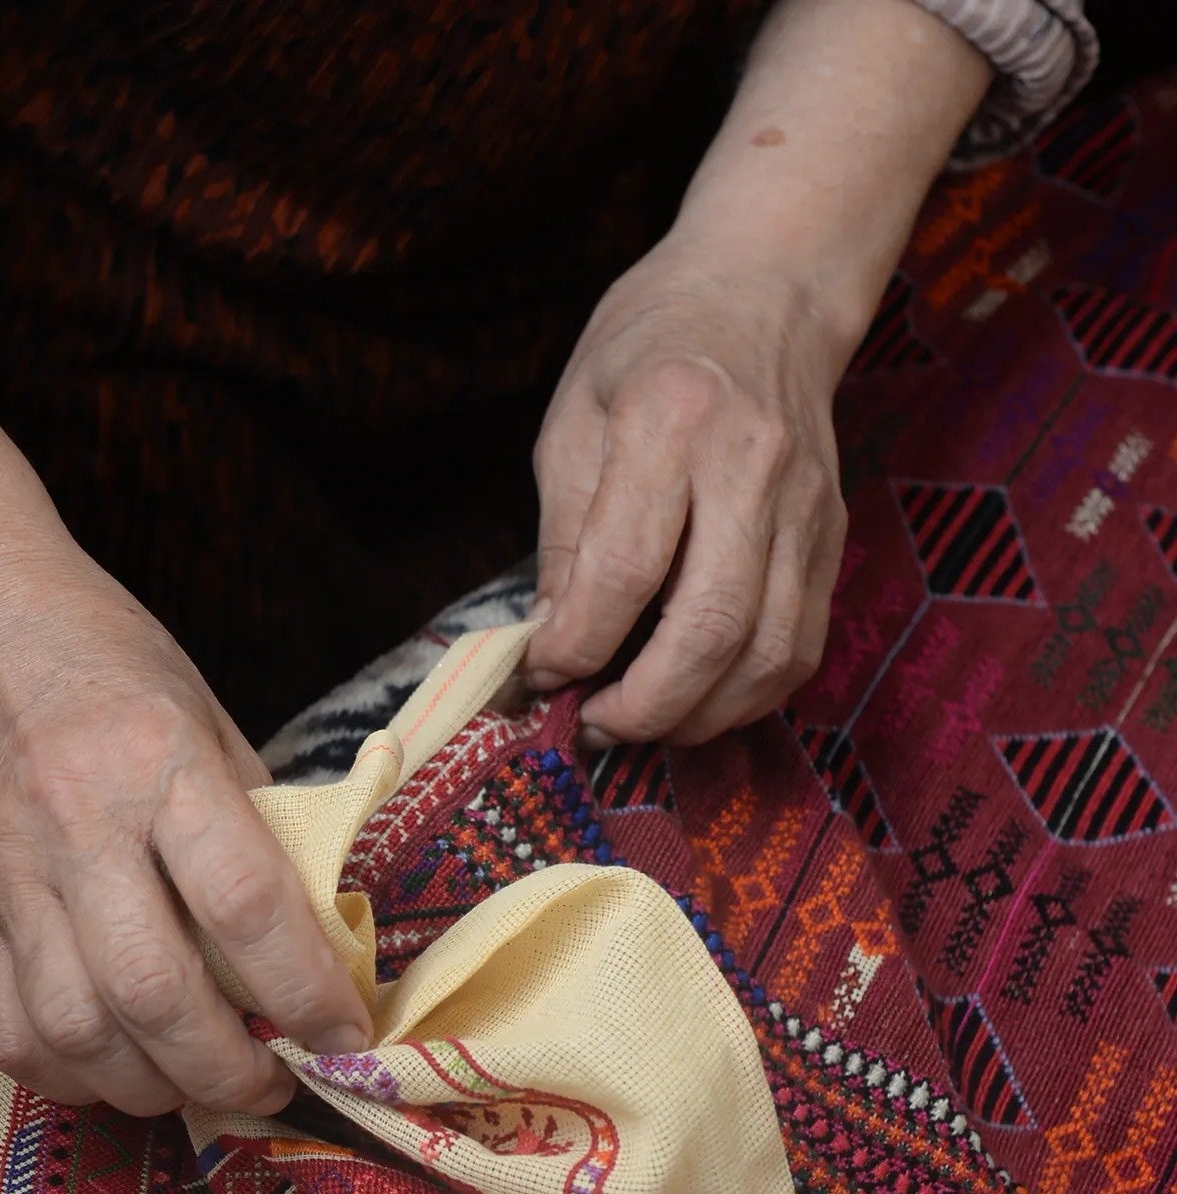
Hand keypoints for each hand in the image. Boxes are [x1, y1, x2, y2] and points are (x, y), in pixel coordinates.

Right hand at [0, 303, 369, 1117]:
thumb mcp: (208, 718)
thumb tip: (311, 945)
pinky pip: (4, 1031)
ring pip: (75, 1031)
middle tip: (271, 1085)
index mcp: (158, 762)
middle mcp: (75, 824)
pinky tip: (111, 1069)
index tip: (347, 1040)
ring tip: (194, 1084)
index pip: (245, 905)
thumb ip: (253, 827)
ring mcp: (0, 874)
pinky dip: (66, 1077)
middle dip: (228, 1071)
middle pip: (154, 993)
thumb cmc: (104, 664)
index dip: (307, 993)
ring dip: (150, 1089)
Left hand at [522, 235, 847, 747]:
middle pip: (710, 626)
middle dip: (642, 704)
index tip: (537, 675)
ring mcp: (807, 506)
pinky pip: (801, 645)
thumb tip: (550, 640)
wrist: (765, 290)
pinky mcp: (834, 536)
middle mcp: (753, 466)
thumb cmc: (650, 348)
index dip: (573, 645)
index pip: (623, 569)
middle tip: (589, 725)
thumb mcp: (574, 418)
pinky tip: (694, 700)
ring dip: (697, 715)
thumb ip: (564, 533)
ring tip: (636, 723)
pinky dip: (745, 695)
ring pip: (768, 652)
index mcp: (671, 420)